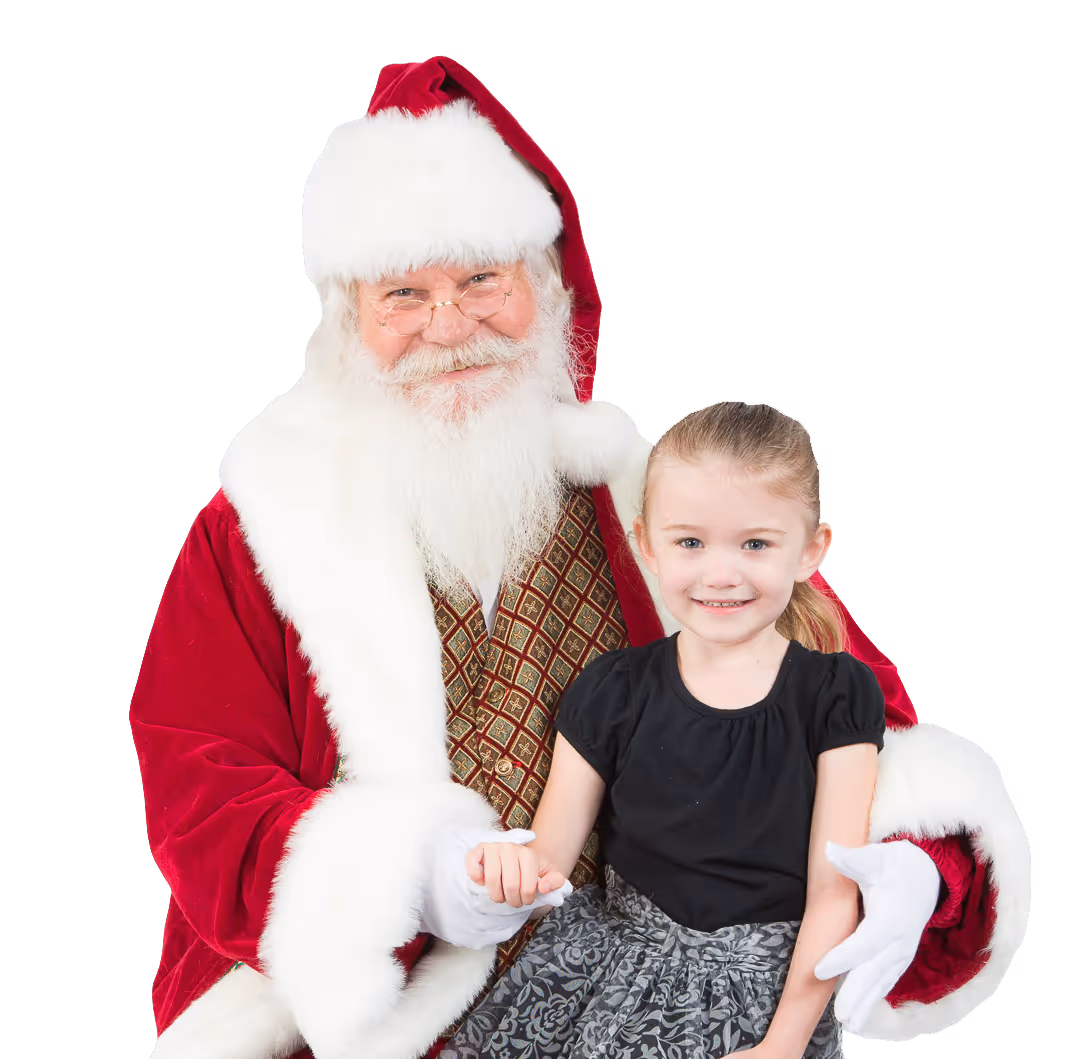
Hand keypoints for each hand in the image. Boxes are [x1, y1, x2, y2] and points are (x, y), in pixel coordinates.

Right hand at [419, 823, 572, 948]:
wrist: (517, 857)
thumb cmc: (532, 870)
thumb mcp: (549, 875)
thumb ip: (555, 881)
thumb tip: (543, 887)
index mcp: (529, 855)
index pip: (527, 887)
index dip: (527, 900)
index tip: (526, 900)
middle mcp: (510, 847)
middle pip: (510, 886)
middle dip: (512, 900)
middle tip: (513, 901)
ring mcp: (493, 847)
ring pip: (491, 879)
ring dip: (496, 895)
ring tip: (500, 895)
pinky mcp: (478, 850)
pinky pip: (472, 864)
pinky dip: (475, 877)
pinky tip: (482, 882)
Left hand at [814, 840, 940, 1031]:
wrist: (926, 875)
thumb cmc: (895, 865)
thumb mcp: (875, 857)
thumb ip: (852, 859)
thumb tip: (829, 849)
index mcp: (891, 917)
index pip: (865, 942)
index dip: (844, 957)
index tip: (820, 968)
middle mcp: (899, 940)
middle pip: (875, 970)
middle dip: (857, 993)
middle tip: (839, 1016)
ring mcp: (902, 951)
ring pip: (881, 981)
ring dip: (865, 1003)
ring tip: (848, 1024)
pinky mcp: (900, 957)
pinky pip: (886, 980)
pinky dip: (873, 998)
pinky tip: (859, 1015)